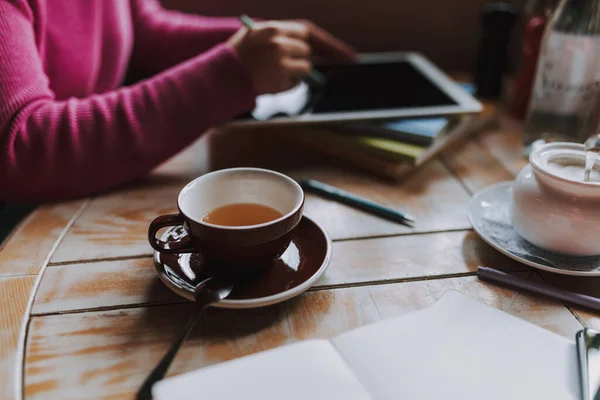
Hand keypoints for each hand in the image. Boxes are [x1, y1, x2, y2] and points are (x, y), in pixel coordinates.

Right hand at [227, 20, 354, 93]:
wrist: (221, 75)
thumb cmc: (238, 54)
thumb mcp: (256, 35)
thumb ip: (281, 36)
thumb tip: (309, 46)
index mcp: (273, 29)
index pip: (307, 32)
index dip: (324, 42)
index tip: (344, 53)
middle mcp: (278, 44)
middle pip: (306, 50)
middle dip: (299, 56)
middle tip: (284, 60)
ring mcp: (280, 64)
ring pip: (304, 68)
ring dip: (295, 71)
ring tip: (272, 71)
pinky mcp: (279, 82)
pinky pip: (294, 83)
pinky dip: (287, 84)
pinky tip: (269, 81)